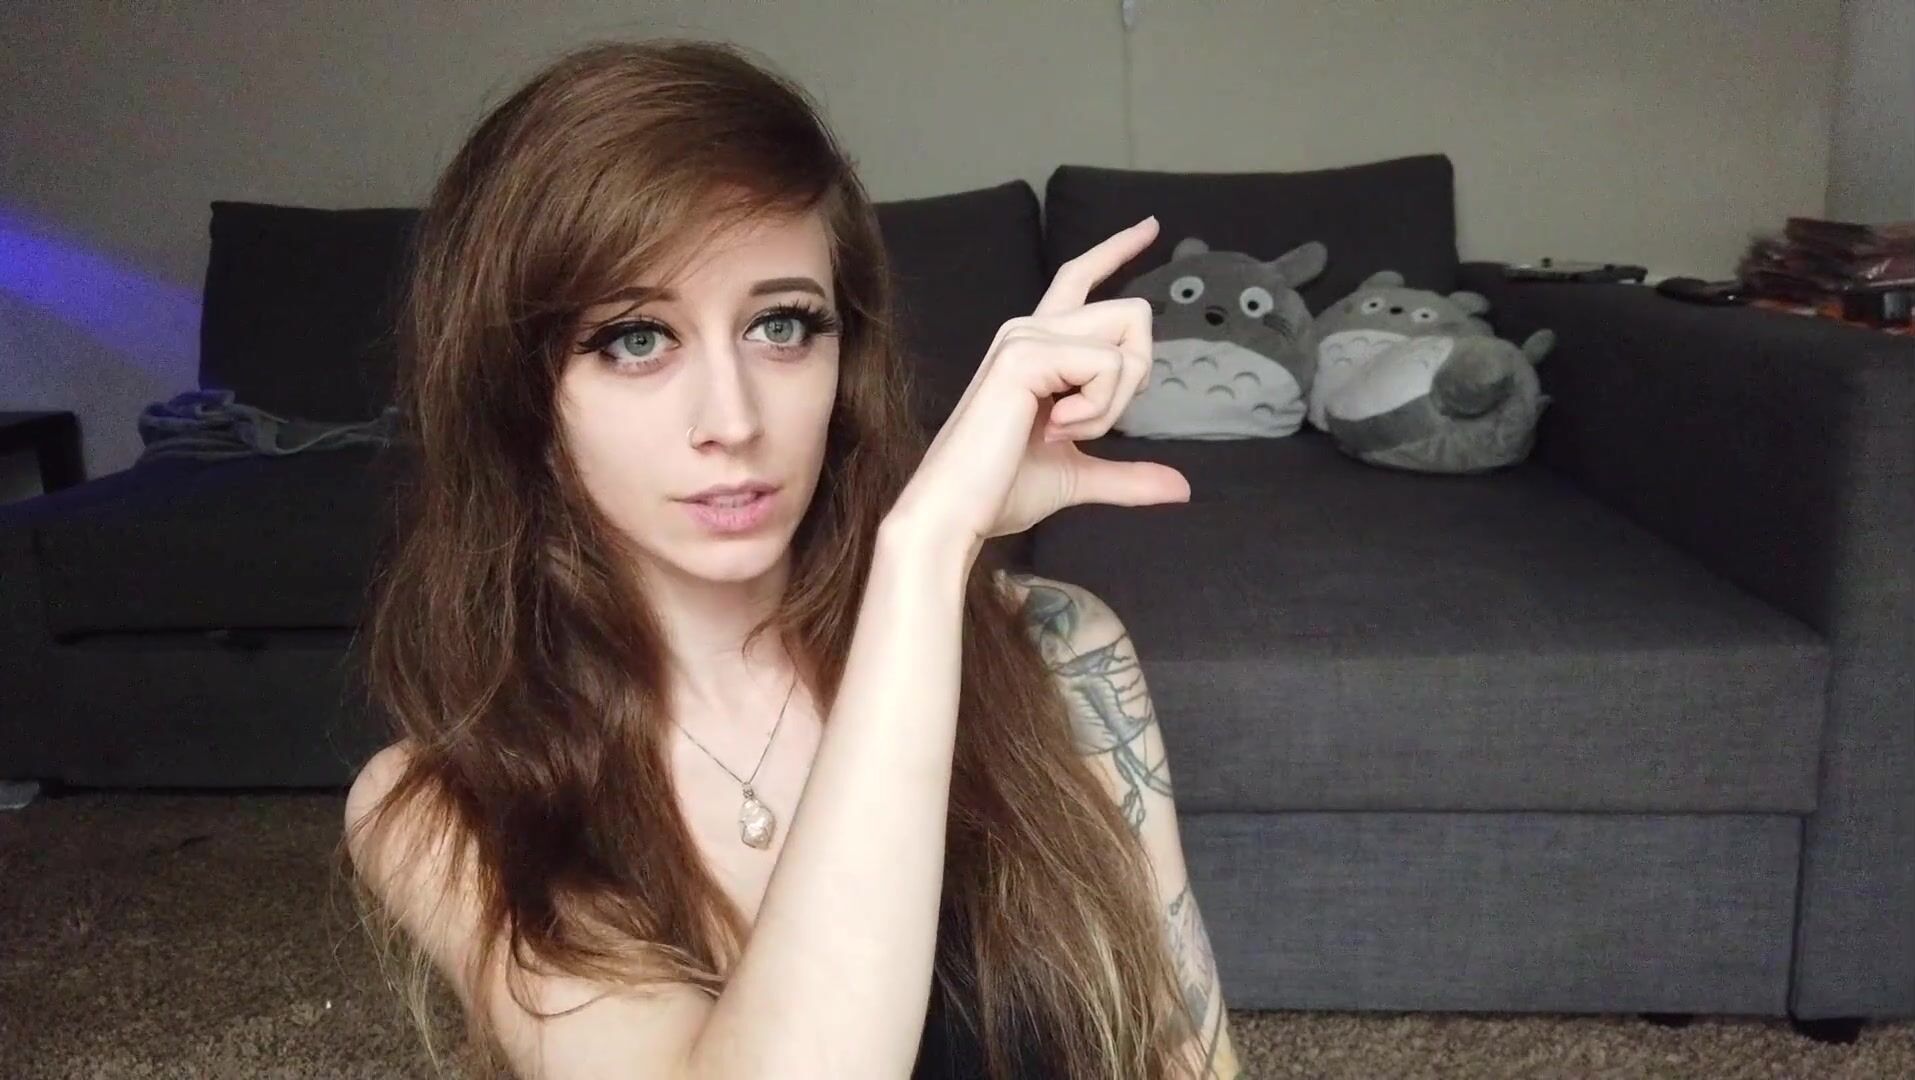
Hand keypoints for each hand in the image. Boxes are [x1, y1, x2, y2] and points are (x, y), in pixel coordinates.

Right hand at [888, 216, 1190, 552]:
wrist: (958, 513)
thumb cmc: (1000, 491)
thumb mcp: (1079, 476)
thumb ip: (1126, 476)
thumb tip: (1179, 489)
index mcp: (1038, 345)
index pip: (1081, 278)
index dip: (1118, 249)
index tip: (1150, 226)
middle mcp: (1030, 328)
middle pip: (1132, 314)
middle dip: (1133, 378)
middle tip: (1085, 424)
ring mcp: (1025, 336)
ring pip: (1126, 340)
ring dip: (1113, 402)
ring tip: (1063, 431)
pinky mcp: (1025, 354)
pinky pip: (1107, 366)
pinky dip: (1097, 409)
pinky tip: (1054, 428)